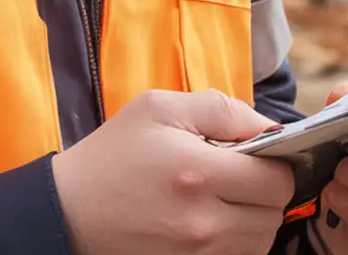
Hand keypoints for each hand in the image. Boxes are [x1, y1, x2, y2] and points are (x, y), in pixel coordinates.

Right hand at [51, 88, 294, 254]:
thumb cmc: (115, 153)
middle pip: (274, 215)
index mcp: (198, 172)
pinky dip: (236, 241)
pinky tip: (213, 220)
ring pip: (260, 242)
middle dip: (266, 191)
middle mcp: (203, 221)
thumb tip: (271, 127)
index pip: (277, 180)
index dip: (276, 164)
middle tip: (239, 174)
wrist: (70, 210)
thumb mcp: (159, 107)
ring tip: (224, 197)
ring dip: (253, 218)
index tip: (257, 154)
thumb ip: (221, 109)